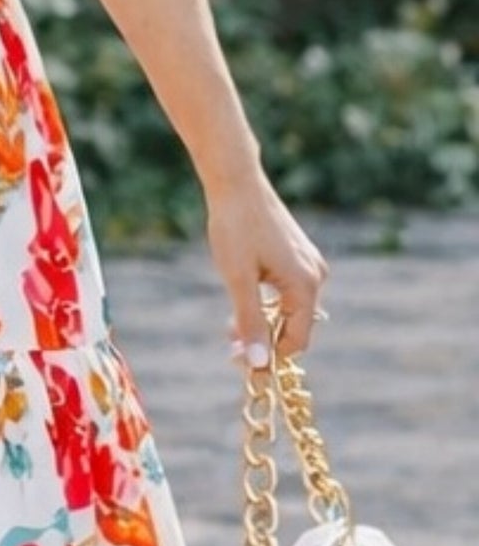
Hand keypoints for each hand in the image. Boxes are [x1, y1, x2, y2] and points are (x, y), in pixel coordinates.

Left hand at [205, 174, 328, 365]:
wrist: (236, 182)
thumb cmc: (235, 227)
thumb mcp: (238, 278)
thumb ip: (250, 321)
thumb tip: (260, 363)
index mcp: (306, 284)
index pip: (296, 341)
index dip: (268, 356)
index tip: (238, 359)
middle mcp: (315, 275)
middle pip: (294, 326)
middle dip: (264, 337)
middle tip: (229, 341)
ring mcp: (309, 263)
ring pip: (289, 308)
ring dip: (263, 320)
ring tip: (231, 323)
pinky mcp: (298, 254)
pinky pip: (287, 291)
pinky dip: (267, 301)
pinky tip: (244, 296)